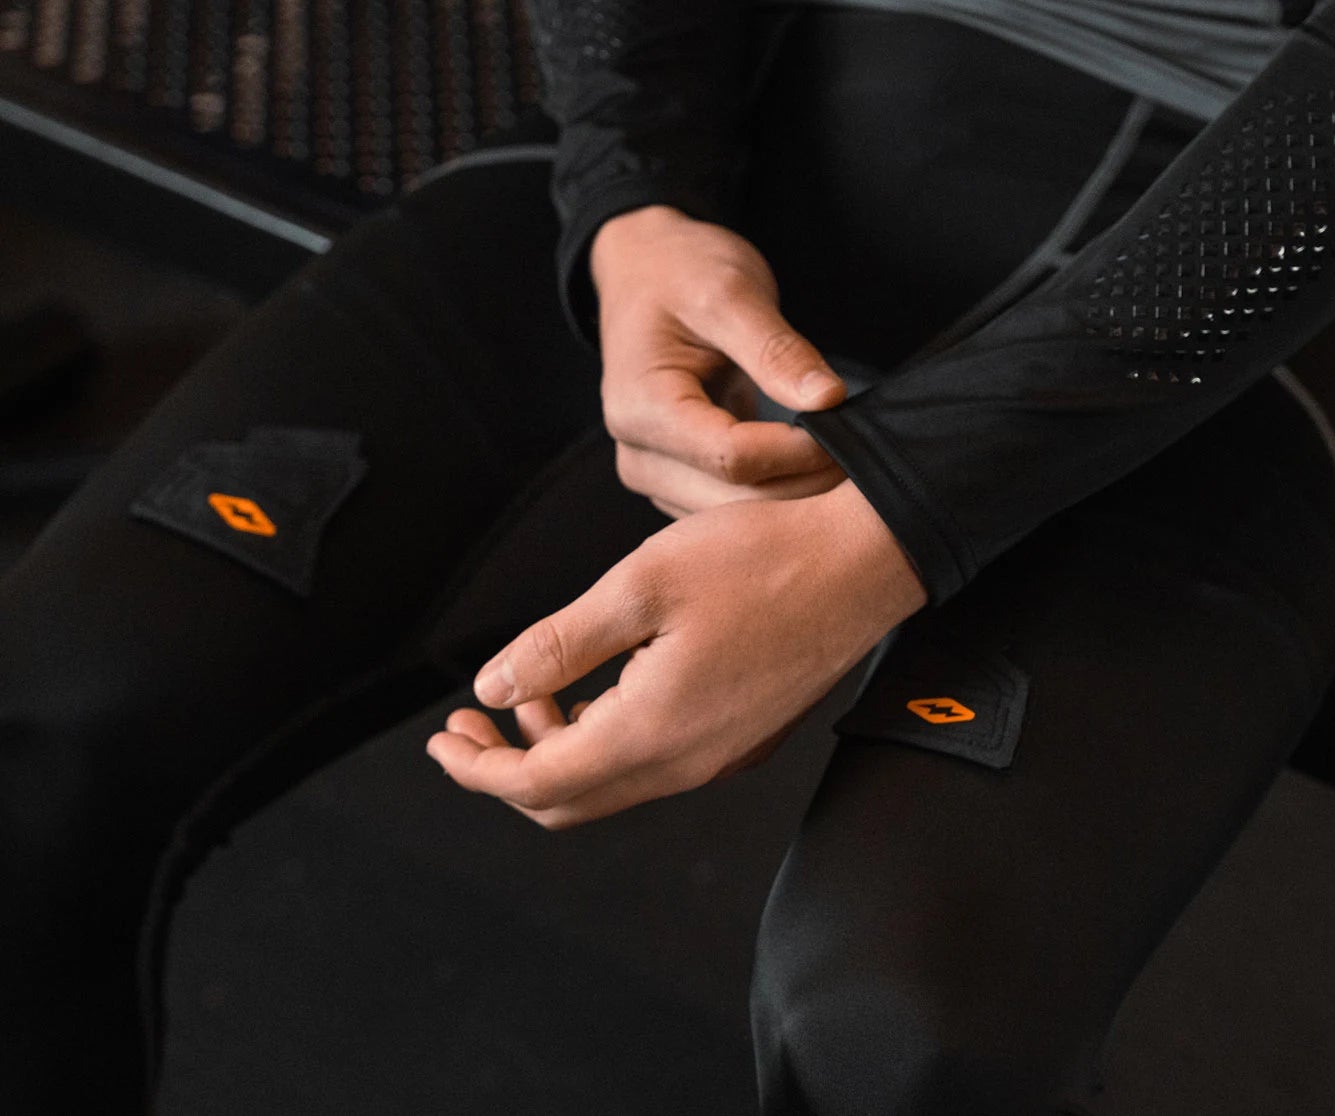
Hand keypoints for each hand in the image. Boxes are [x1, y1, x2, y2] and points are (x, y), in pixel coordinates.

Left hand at [425, 477, 928, 827]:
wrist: (869, 558)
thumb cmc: (760, 557)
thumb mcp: (640, 585)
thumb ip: (558, 645)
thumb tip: (487, 691)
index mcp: (653, 731)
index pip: (537, 784)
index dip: (475, 769)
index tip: (440, 738)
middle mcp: (688, 763)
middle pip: (571, 801)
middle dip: (506, 768)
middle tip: (468, 724)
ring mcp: (723, 754)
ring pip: (615, 783)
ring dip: (559, 749)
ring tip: (530, 690)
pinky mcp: (746, 734)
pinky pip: (656, 763)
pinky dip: (608, 737)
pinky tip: (602, 682)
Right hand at [589, 204, 849, 518]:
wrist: (647, 269)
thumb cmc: (682, 272)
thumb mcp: (729, 293)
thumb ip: (776, 350)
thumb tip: (829, 400)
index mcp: (640, 408)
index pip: (731, 457)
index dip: (798, 451)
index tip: (847, 429)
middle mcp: (638, 453)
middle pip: (734, 498)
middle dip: (803, 482)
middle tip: (862, 453)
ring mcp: (654, 472)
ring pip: (736, 514)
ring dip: (793, 494)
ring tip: (843, 460)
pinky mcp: (677, 478)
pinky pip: (732, 504)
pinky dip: (777, 489)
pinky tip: (814, 466)